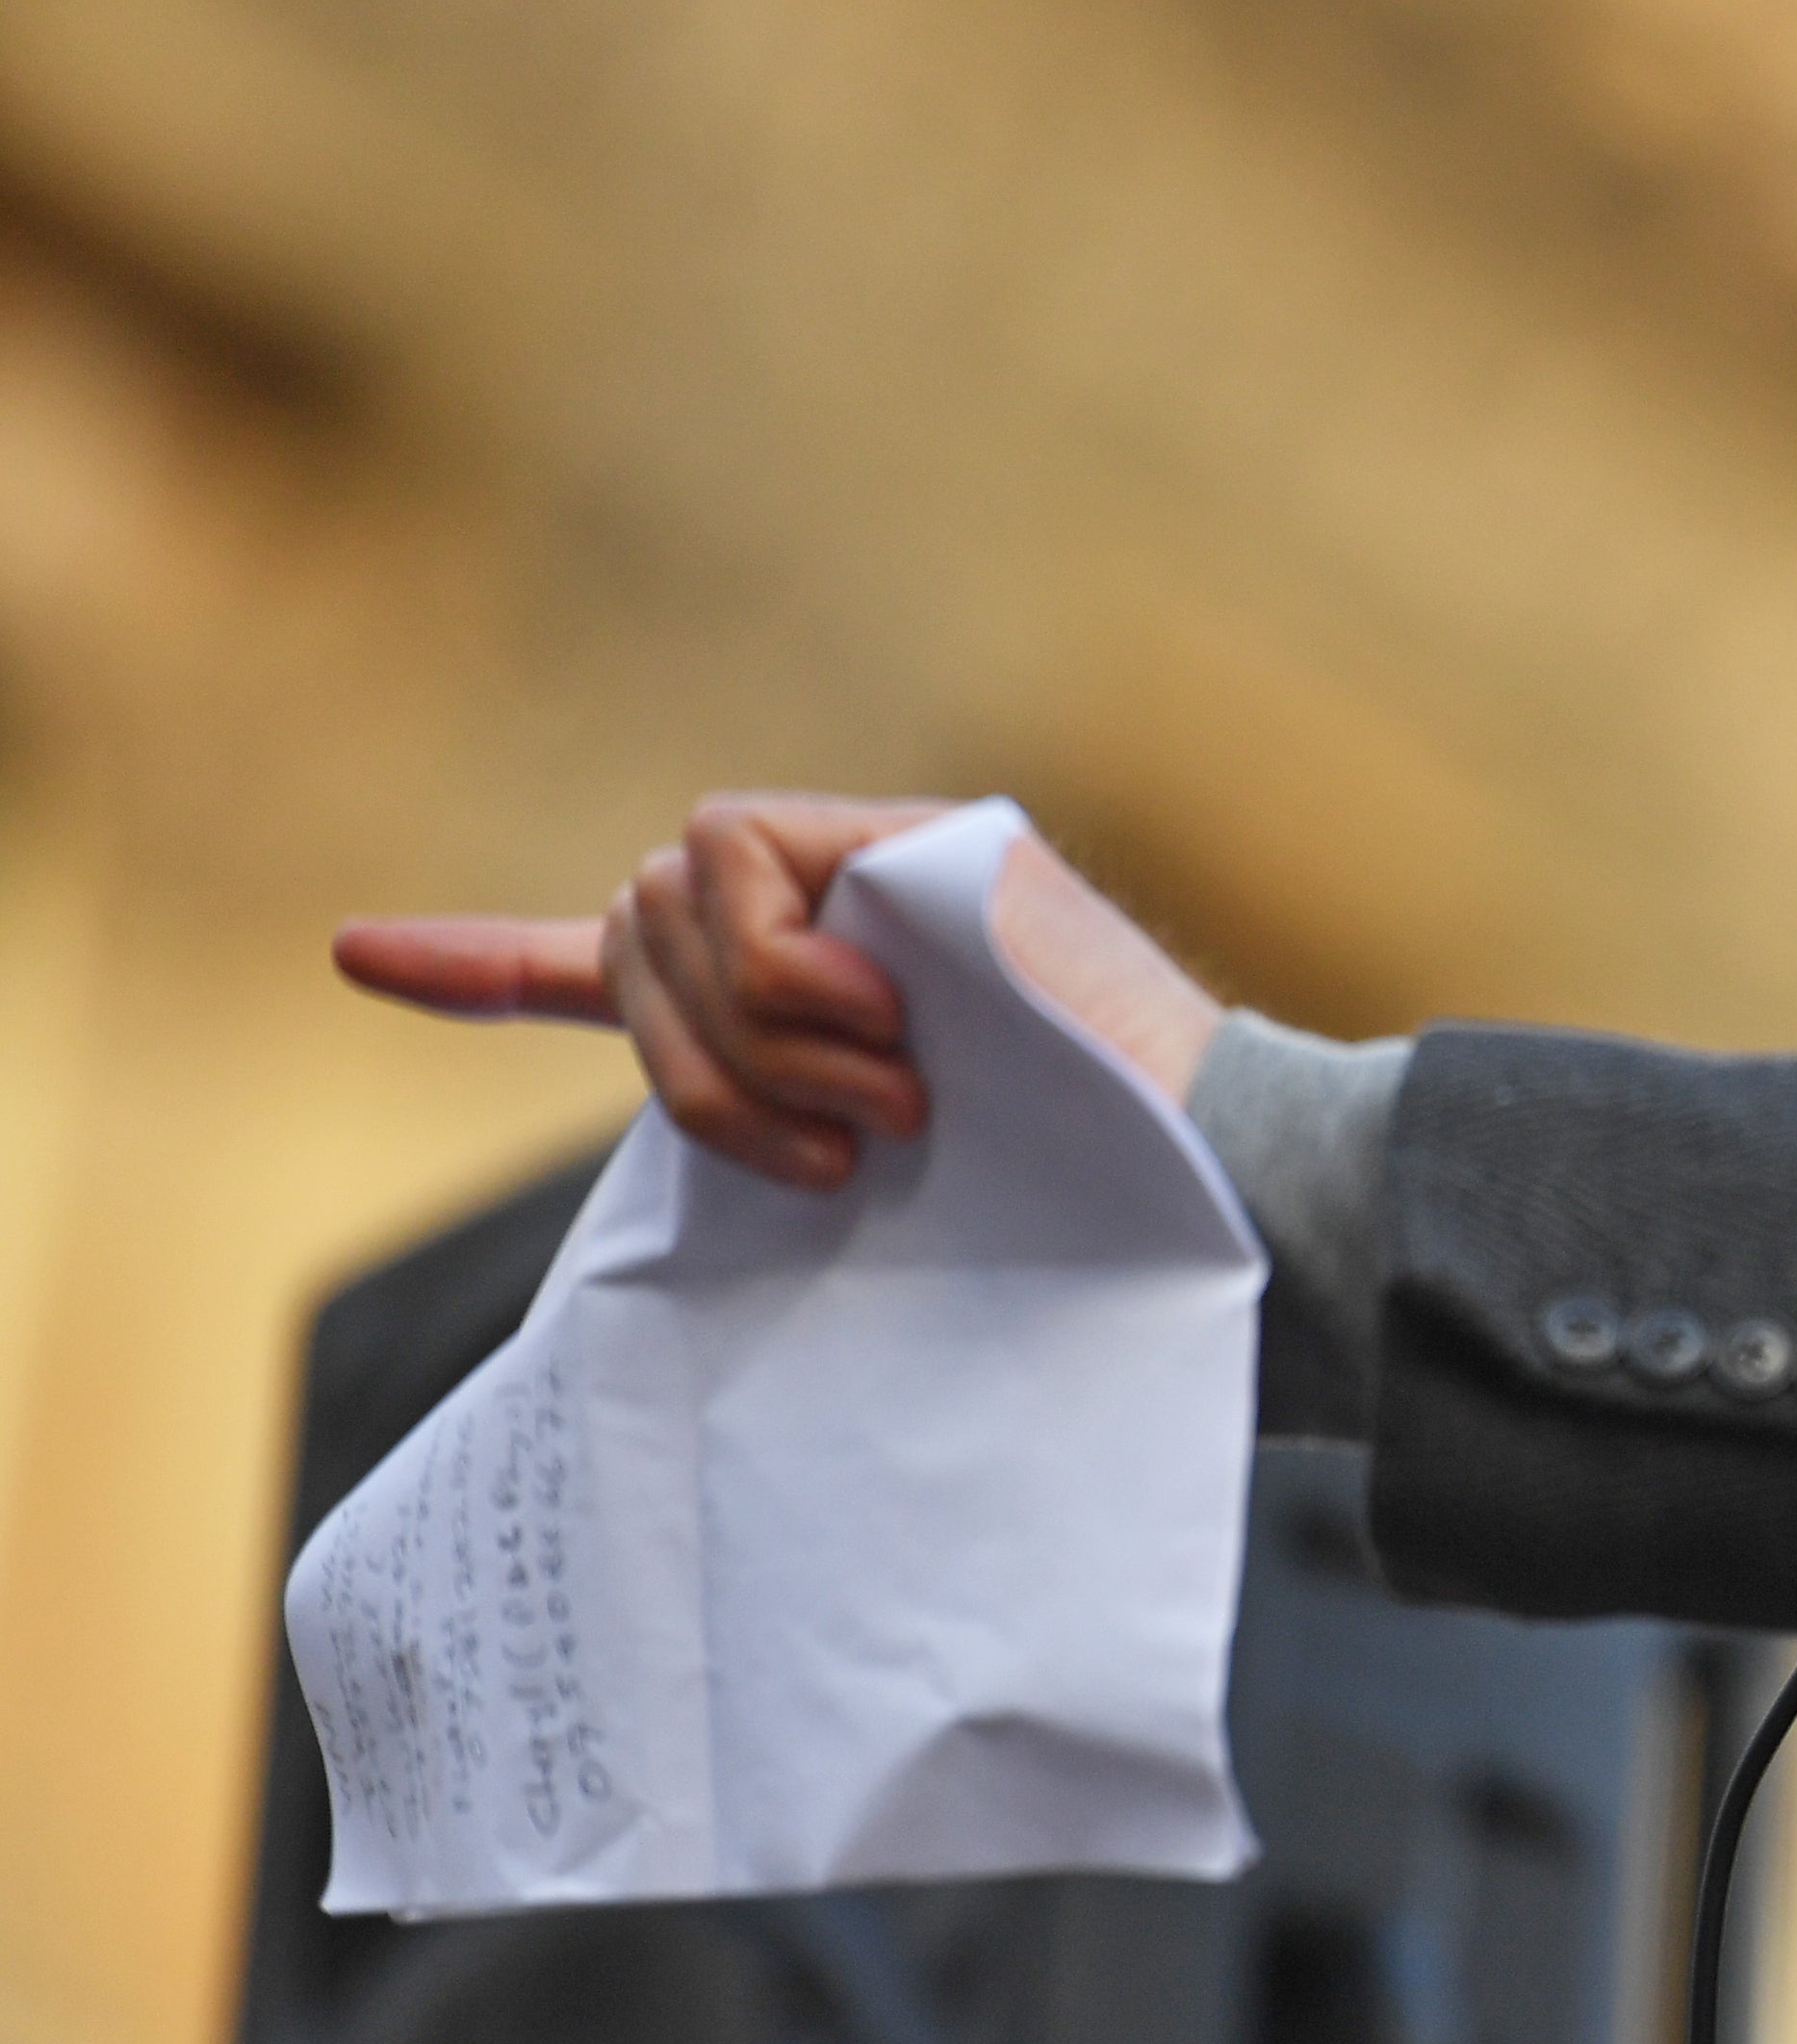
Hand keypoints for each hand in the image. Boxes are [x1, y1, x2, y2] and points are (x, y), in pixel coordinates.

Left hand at [333, 794, 1223, 1188]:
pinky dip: (787, 972)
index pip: (607, 966)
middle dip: (699, 1074)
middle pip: (631, 945)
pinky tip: (893, 1024)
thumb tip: (654, 1098)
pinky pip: (734, 873)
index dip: (481, 963)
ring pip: (667, 914)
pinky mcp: (903, 836)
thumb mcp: (861, 1175)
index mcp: (793, 1010)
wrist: (1197, 1169)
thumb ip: (754, 1118)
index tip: (352, 959)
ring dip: (757, 1039)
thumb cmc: (1062, 1207)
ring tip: (889, 1104)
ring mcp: (864, 866)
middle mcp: (818, 921)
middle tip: (836, 1155)